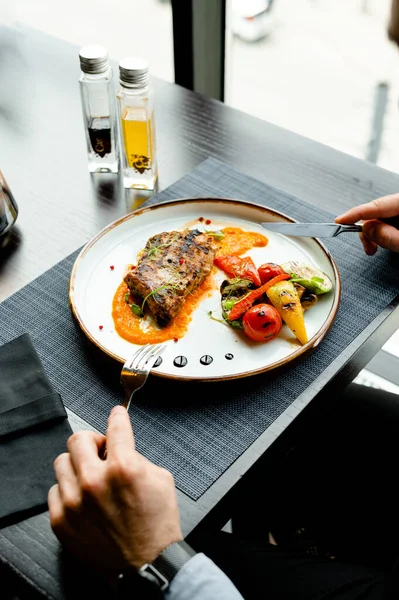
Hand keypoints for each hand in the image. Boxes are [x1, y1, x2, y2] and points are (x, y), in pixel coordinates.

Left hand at [48, 406, 182, 577]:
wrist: (148, 563)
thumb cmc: (157, 524)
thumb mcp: (160, 479)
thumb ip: (137, 457)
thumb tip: (119, 445)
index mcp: (123, 467)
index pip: (115, 427)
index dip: (117, 416)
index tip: (115, 414)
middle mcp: (95, 481)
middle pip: (78, 439)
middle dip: (92, 441)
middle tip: (101, 451)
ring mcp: (75, 502)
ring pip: (62, 462)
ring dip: (77, 465)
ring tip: (90, 477)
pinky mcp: (61, 521)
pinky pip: (54, 490)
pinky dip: (68, 490)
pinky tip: (82, 498)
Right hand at [335, 193, 398, 254]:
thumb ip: (388, 236)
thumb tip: (368, 229)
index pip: (376, 205)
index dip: (355, 213)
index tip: (339, 220)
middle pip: (376, 213)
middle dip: (367, 230)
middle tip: (367, 247)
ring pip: (380, 219)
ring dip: (373, 235)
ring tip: (373, 249)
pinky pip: (387, 222)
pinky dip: (382, 233)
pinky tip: (384, 243)